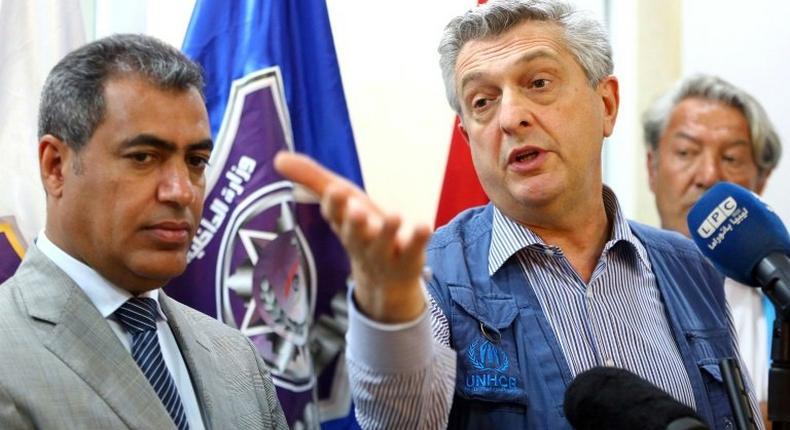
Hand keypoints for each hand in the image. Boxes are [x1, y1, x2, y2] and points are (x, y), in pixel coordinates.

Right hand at [274, 151, 431, 322]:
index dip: (334, 204)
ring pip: (383, 242)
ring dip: (387, 230)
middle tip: (355, 208)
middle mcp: (360, 239)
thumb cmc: (360, 229)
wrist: (385, 279)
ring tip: (395, 217)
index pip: (334, 213)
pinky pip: (413, 249)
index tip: (335, 190)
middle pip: (354, 232)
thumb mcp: (341, 201)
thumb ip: (312, 179)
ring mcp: (384, 251)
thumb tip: (278, 157)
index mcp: (343, 223)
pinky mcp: (409, 257)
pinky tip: (424, 226)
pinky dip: (419, 238)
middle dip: (353, 221)